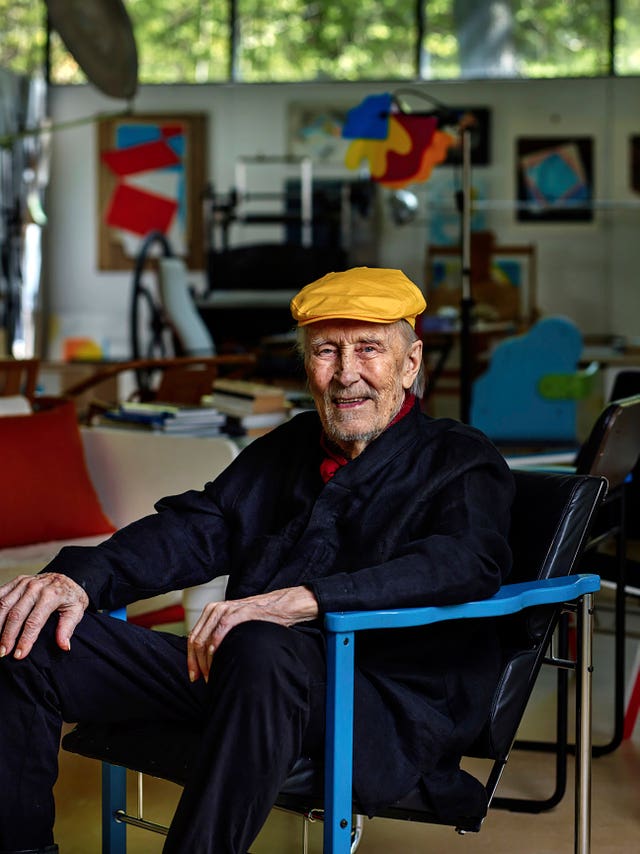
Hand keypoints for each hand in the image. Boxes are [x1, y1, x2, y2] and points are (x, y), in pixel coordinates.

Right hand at [0, 572, 89, 659]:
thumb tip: (64, 646)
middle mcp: (35, 587)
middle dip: (7, 636)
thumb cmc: (70, 596)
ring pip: (4, 605)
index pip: (34, 621)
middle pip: (16, 615)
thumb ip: (68, 628)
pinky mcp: (17, 581)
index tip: (19, 655)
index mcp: (51, 595)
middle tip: (2, 652)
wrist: (67, 578)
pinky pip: (1, 594)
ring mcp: (24, 583)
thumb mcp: (77, 610)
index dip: (25, 639)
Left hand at [187, 585, 317, 683]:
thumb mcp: (234, 624)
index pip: (192, 637)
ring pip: (204, 640)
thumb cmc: (259, 619)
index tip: (194, 675)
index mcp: (212, 611)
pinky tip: (217, 662)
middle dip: (195, 663)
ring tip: (212, 676)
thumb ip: (219, 635)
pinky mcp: (238, 613)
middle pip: (195, 640)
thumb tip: (206, 658)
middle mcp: (216, 608)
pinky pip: (219, 634)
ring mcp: (226, 610)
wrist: (281, 606)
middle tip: (201, 679)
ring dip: (205, 662)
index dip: (190, 659)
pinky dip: (215, 650)